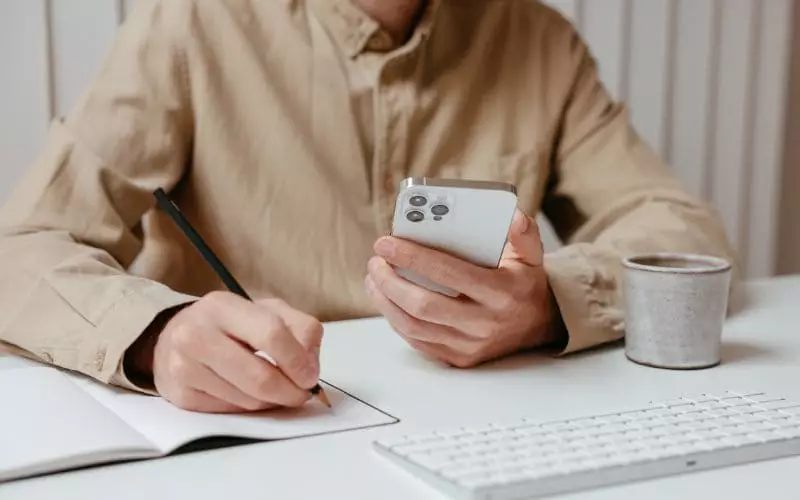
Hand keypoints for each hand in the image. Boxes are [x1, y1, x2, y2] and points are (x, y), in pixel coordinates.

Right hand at [130, 293, 322, 412]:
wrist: (172, 338)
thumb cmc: (229, 325)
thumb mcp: (267, 312)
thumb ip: (300, 329)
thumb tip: (310, 367)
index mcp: (221, 306)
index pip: (271, 334)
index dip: (297, 360)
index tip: (310, 375)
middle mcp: (196, 334)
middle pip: (259, 377)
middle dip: (290, 391)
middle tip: (301, 393)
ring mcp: (184, 367)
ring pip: (247, 400)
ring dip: (271, 401)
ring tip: (276, 390)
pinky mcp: (180, 396)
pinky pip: (230, 411)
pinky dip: (249, 407)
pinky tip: (249, 393)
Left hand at [365, 208, 560, 367]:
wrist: (540, 325)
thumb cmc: (524, 283)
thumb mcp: (532, 256)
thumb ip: (524, 234)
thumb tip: (514, 217)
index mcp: (500, 292)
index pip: (448, 272)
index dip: (412, 257)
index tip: (386, 242)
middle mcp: (484, 323)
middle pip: (423, 304)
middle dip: (390, 281)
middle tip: (375, 261)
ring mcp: (470, 345)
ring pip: (414, 327)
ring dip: (386, 301)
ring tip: (374, 278)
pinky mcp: (459, 359)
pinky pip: (418, 342)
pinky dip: (396, 320)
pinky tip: (387, 299)